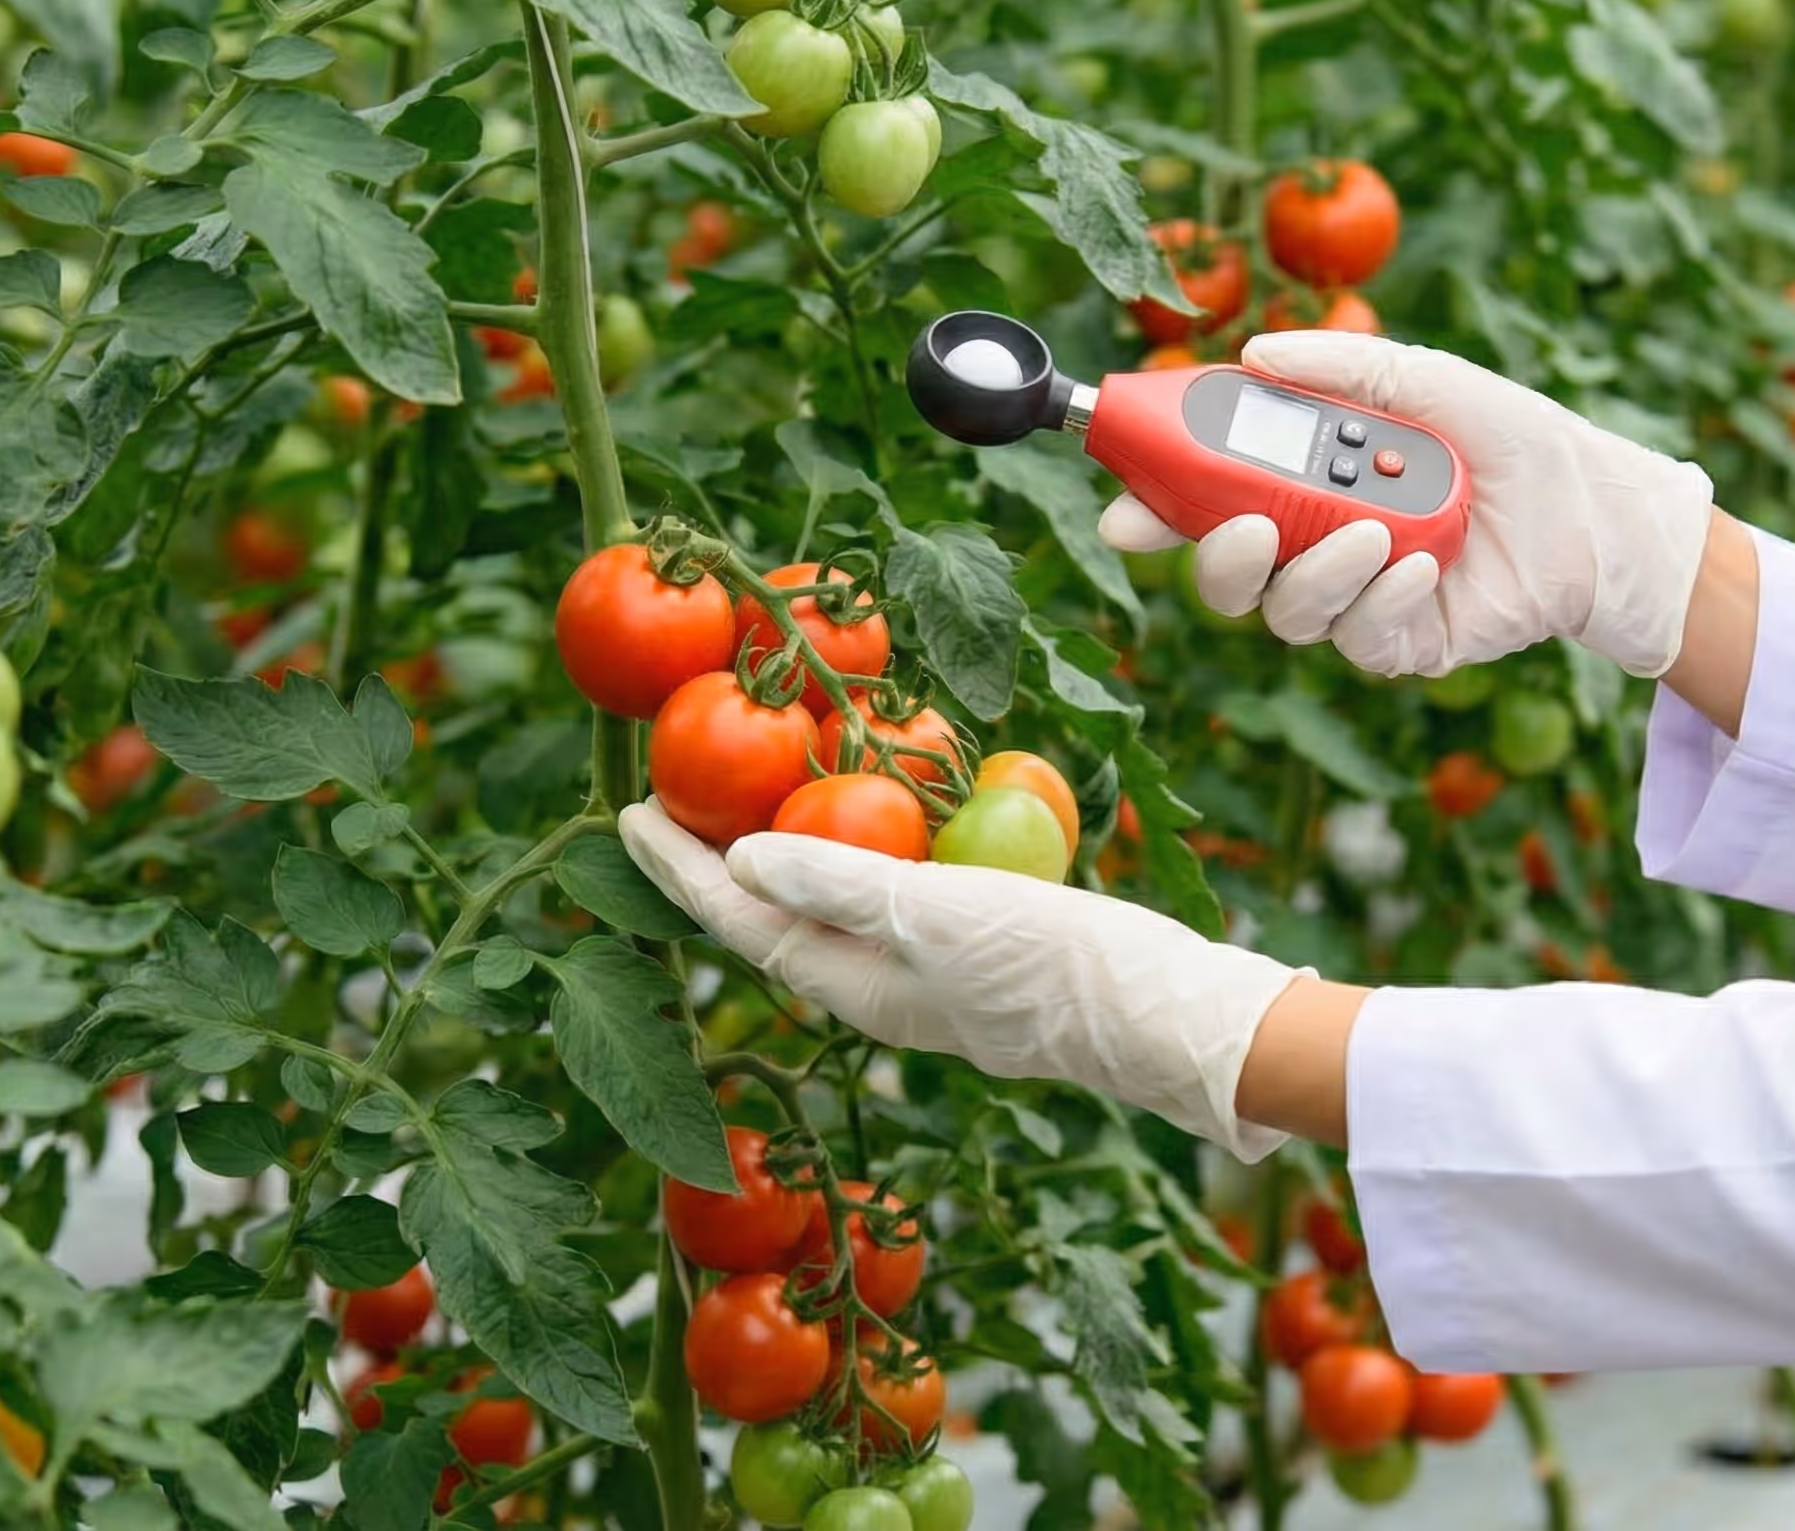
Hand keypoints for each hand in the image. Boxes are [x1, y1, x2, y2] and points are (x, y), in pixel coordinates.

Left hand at [618, 800, 1299, 1160]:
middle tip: (676, 785)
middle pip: (776, 913)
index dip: (678, 870)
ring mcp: (934, 967)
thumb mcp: (938, 916)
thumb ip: (839, 885)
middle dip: (719, 856)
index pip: (739, 923)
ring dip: (791, 843)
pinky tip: (880, 796)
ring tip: (758, 780)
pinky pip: (898, 884)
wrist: (1171, 1016)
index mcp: (857, 988)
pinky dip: (869, 840)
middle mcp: (882, 985)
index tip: (623, 813)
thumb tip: (741, 858)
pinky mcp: (983, 943)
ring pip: (835, 898)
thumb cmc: (1056, 970)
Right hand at [1100, 331, 1715, 677]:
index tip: (1125, 511)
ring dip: (1318, 574)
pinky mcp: (1400, 644)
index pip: (1208, 501)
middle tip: (1248, 526)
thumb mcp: (1421, 380)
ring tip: (1375, 533)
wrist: (1594, 508)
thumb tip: (1254, 352)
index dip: (1156, 510)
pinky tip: (1421, 564)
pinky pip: (1357, 641)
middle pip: (1226, 574)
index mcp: (1304, 483)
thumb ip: (1340, 365)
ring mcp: (1354, 600)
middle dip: (1218, 558)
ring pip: (1286, 614)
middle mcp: (1316, 545)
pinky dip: (1380, 602)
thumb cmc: (1508, 437)